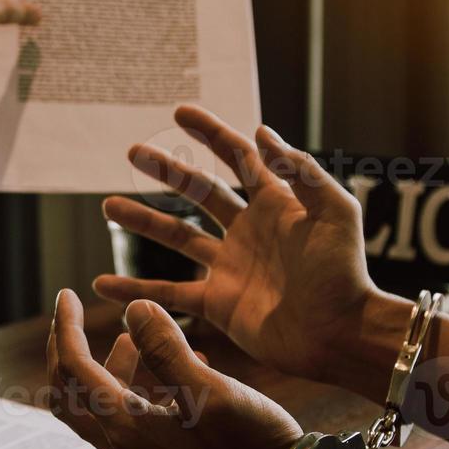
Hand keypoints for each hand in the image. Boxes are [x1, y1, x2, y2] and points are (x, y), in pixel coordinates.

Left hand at [46, 291, 302, 448]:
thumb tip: (133, 308)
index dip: (65, 327)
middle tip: (70, 317)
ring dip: (105, 368)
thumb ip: (168, 349)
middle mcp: (123, 448)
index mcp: (125, 427)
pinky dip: (137, 388)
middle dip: (64, 350)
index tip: (66, 294)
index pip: (73, 368)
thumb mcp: (212, 392)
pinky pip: (131, 421)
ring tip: (129, 339)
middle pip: (68, 393)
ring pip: (101, 407)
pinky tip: (178, 369)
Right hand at [94, 107, 398, 398]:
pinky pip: (168, 293)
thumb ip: (301, 171)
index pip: (237, 158)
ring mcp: (229, 267)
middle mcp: (247, 231)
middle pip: (198, 192)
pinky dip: (135, 290)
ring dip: (142, 221)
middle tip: (132, 152)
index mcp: (275, 204)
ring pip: (176, 238)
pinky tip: (103, 284)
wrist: (342, 335)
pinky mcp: (217, 304)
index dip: (210, 133)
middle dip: (167, 170)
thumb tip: (260, 130)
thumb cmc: (345, 273)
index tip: (179, 113)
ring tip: (108, 206)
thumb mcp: (335, 213)